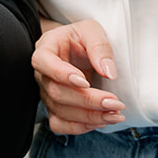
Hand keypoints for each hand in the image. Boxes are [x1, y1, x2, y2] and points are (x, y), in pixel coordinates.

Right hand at [32, 19, 125, 134]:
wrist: (77, 48)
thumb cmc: (82, 38)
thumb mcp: (93, 31)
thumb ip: (100, 48)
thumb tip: (109, 73)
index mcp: (46, 48)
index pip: (43, 62)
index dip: (62, 74)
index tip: (86, 82)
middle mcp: (42, 73)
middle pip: (56, 93)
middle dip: (88, 101)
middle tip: (115, 102)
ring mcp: (46, 93)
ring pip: (60, 112)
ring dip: (89, 117)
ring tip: (115, 115)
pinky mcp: (54, 108)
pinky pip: (60, 125)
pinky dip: (80, 127)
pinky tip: (101, 122)